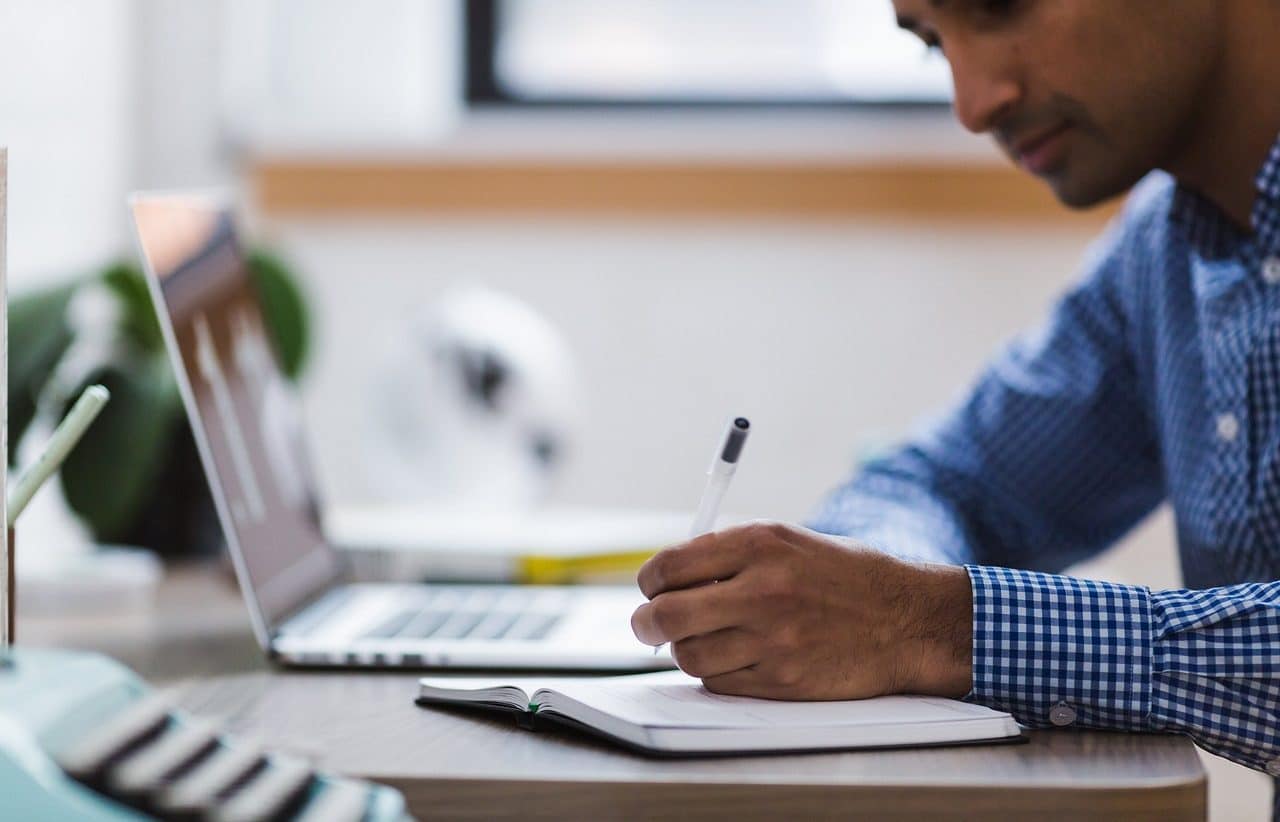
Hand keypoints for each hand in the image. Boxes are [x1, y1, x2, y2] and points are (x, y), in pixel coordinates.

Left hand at [631, 521, 972, 699]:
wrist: (906, 620)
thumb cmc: (844, 577)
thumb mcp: (788, 542)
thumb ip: (729, 554)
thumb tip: (667, 578)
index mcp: (760, 544)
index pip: (669, 566)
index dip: (650, 581)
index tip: (651, 588)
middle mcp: (762, 589)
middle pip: (666, 615)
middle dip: (646, 622)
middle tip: (648, 624)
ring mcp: (772, 639)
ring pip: (688, 655)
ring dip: (685, 650)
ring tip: (703, 639)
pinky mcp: (782, 681)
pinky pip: (719, 682)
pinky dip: (716, 673)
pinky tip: (736, 657)